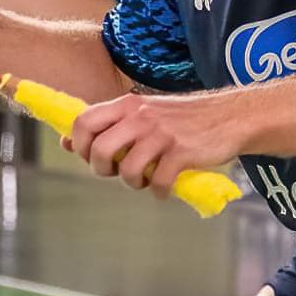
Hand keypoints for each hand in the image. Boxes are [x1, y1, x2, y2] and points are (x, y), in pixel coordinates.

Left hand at [68, 90, 245, 197]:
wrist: (229, 116)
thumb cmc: (182, 118)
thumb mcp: (143, 112)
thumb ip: (108, 125)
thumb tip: (66, 142)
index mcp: (127, 104)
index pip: (83, 122)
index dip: (80, 146)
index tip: (93, 156)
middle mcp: (140, 117)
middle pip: (99, 150)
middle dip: (103, 169)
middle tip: (118, 171)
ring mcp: (161, 135)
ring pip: (127, 171)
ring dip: (133, 183)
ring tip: (145, 180)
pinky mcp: (182, 153)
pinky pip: (158, 183)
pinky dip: (159, 192)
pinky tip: (165, 187)